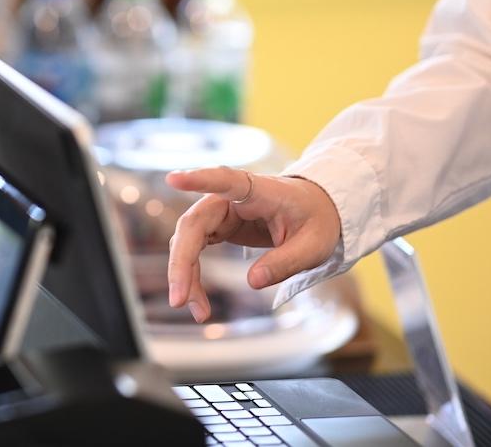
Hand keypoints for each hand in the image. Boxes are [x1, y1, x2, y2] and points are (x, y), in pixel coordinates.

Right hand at [165, 167, 341, 322]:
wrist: (317, 211)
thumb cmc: (317, 219)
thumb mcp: (314, 244)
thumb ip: (286, 261)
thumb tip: (252, 282)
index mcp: (258, 190)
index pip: (225, 180)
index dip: (199, 179)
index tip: (173, 179)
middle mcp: (229, 198)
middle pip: (193, 224)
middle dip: (181, 263)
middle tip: (179, 300)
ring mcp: (219, 213)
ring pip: (186, 241)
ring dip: (184, 275)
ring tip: (198, 311)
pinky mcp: (216, 228)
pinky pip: (193, 251)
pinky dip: (192, 276)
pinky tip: (197, 300)